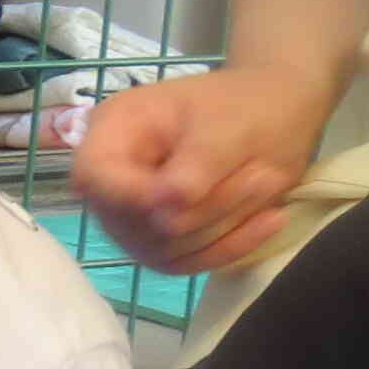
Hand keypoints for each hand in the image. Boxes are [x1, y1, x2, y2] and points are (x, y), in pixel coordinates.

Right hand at [70, 62, 334, 274]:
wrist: (274, 113)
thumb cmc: (247, 104)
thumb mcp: (228, 124)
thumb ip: (195, 166)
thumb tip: (169, 211)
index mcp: (113, 131)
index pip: (94, 177)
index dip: (134, 195)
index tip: (187, 195)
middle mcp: (112, 179)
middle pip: (133, 221)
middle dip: (204, 208)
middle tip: (262, 175)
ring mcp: (132, 216)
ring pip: (163, 249)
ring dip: (224, 224)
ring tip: (269, 181)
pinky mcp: (159, 243)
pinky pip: (185, 263)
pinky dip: (231, 246)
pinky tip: (269, 219)